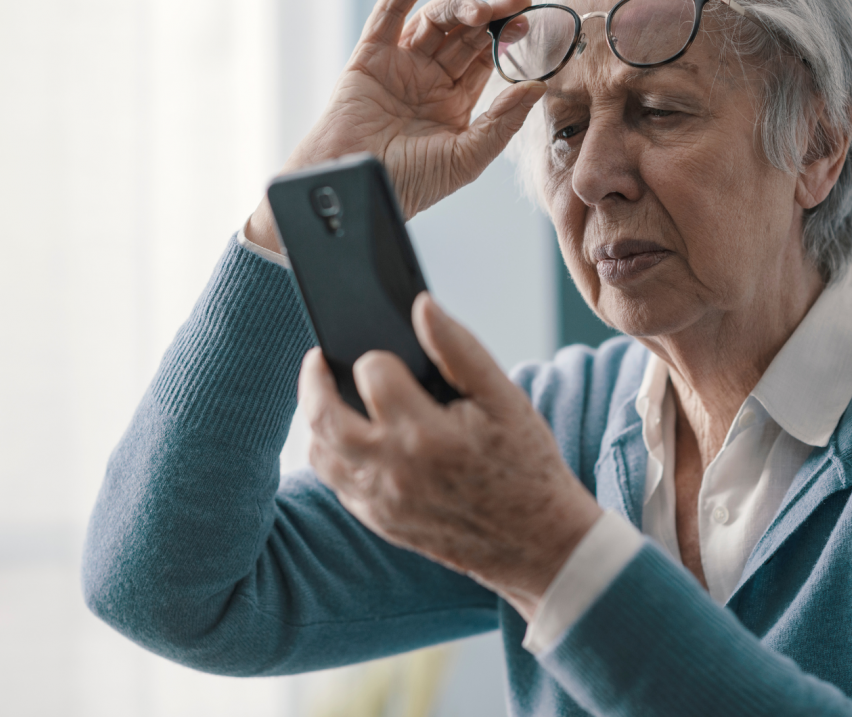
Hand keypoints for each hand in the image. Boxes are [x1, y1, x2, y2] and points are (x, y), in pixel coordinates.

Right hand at [245, 0, 547, 252]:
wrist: (357, 187)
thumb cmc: (408, 183)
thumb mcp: (466, 157)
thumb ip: (502, 122)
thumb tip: (537, 85)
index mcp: (453, 103)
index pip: (485, 59)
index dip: (507, 37)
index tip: (529, 22)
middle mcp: (428, 79)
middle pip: (465, 34)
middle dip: (493, 14)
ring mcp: (400, 64)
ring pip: (436, 20)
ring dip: (461, 6)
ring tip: (480, 10)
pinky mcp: (371, 55)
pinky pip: (392, 11)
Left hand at [299, 293, 600, 619]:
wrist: (538, 544)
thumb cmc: (525, 465)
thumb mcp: (504, 398)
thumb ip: (459, 348)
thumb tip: (422, 306)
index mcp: (426, 434)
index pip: (372, 374)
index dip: (377, 356)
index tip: (385, 353)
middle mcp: (394, 471)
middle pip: (324, 417)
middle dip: (313, 380)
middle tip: (318, 359)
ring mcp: (382, 501)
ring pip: (320, 454)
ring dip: (316, 420)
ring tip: (328, 395)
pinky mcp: (380, 522)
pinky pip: (336, 484)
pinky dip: (332, 455)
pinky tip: (348, 436)